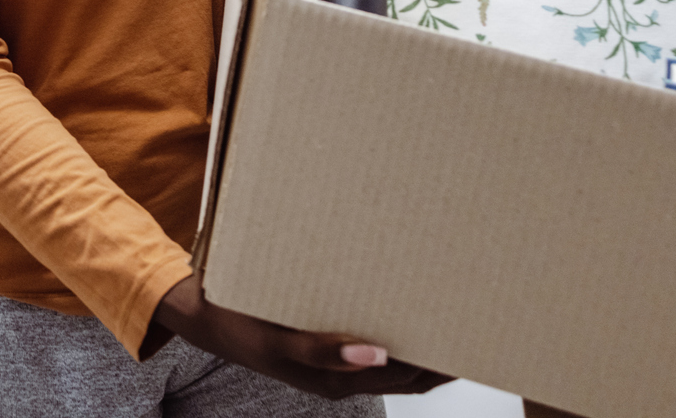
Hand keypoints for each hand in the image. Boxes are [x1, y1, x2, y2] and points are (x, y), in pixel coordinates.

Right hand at [150, 275, 452, 398]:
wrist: (204, 316)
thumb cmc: (239, 327)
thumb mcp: (280, 343)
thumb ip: (324, 352)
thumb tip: (377, 353)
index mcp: (338, 380)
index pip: (409, 378)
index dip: (442, 363)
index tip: (471, 336)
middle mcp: (342, 372)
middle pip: (407, 367)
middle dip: (438, 347)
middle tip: (470, 313)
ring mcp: (333, 356)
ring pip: (391, 351)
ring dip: (417, 333)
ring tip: (447, 303)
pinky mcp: (322, 336)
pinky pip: (367, 333)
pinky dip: (391, 321)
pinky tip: (399, 294)